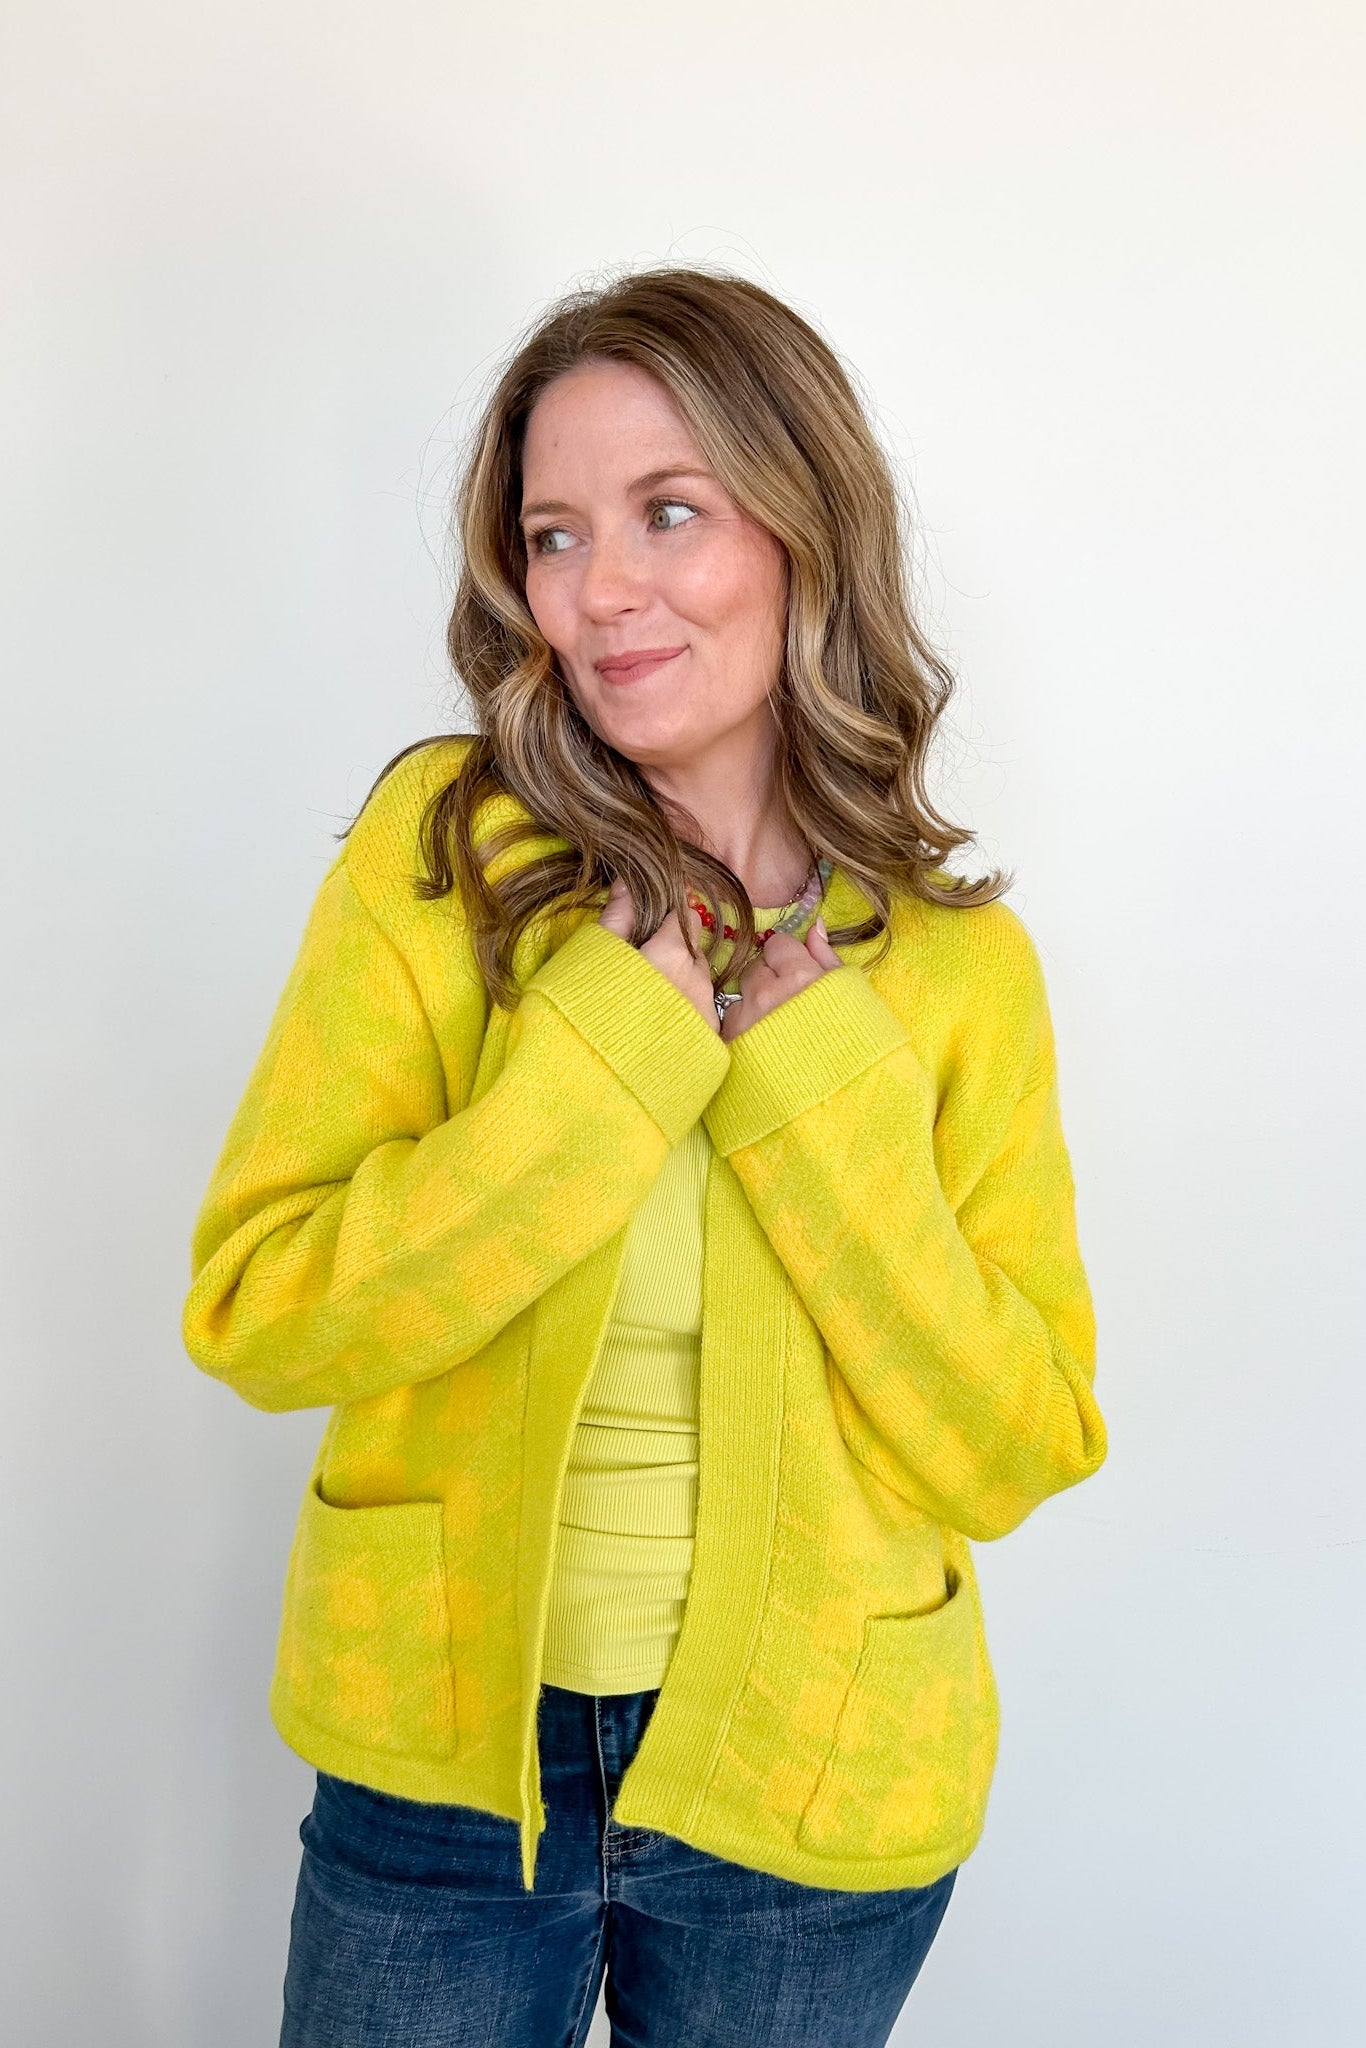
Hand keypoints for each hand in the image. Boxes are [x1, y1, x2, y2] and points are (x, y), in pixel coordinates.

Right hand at [598, 876, 720, 1033]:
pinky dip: (685, 1014)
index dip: (667, 921)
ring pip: (699, 984)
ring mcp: (706, 1013)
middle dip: (675, 953)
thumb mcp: (594, 957)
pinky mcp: (708, 1044)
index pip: (685, 916)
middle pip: (694, 951)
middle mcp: (698, 980)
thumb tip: (628, 883)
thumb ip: (617, 918)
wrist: (602, 1081)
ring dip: (681, 985)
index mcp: (673, 952)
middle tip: (642, 970)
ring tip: (647, 1004)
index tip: (649, 931)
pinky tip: (658, 1028)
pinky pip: (701, 1015)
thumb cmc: (590, 1012)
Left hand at [719, 918, 842, 1041]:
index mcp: (800, 977)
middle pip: (755, 966)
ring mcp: (747, 1020)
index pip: (778, 944)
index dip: (788, 957)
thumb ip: (826, 956)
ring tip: (775, 1026)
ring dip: (752, 1003)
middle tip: (788, 1001)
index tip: (798, 974)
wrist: (836, 1095)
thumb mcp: (850, 993)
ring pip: (740, 994)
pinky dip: (743, 1027)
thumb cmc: (852, 1040)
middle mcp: (768, 994)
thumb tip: (815, 926)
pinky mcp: (733, 1043)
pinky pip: (731, 1022)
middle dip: (768, 977)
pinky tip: (763, 1041)